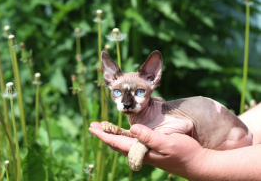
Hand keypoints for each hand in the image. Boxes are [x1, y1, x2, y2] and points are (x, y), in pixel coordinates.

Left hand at [90, 122, 205, 177]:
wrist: (197, 164)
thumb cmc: (184, 153)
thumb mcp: (168, 143)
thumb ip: (150, 137)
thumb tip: (133, 129)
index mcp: (142, 151)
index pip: (117, 143)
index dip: (104, 135)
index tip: (93, 128)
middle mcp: (141, 152)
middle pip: (117, 143)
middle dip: (104, 135)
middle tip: (93, 126)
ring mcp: (146, 152)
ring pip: (124, 143)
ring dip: (112, 134)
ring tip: (104, 128)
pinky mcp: (152, 149)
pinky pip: (133, 142)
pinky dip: (124, 136)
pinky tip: (125, 133)